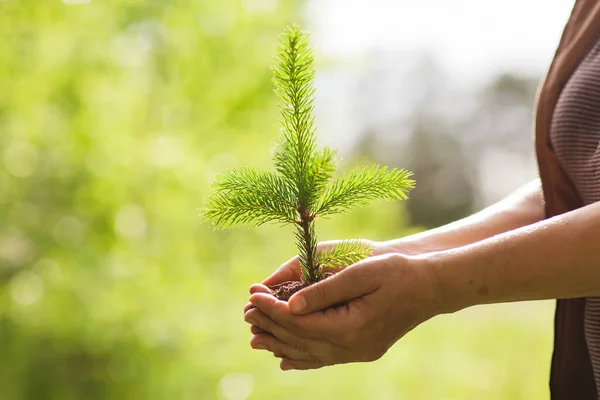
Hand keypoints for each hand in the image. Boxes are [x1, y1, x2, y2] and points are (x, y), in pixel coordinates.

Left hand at [243, 253, 440, 369]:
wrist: (430, 286)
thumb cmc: (397, 271)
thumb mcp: (361, 272)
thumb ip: (324, 290)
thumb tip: (289, 305)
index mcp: (353, 327)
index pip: (299, 322)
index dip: (272, 309)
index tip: (251, 294)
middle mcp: (354, 347)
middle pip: (300, 340)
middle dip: (270, 325)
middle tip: (246, 312)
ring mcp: (358, 353)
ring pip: (309, 354)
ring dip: (280, 344)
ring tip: (255, 336)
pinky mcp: (361, 351)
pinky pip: (324, 359)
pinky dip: (302, 358)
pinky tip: (284, 359)